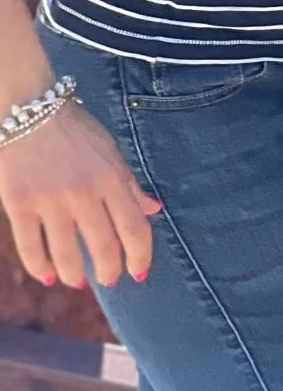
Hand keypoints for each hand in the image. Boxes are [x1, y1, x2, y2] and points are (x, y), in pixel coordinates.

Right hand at [0, 105, 160, 287]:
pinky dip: (40, 268)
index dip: (140, 256)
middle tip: (110, 279)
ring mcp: (50, 200)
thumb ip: (130, 183)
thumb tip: (153, 209)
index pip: (134, 228)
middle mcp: (84, 192)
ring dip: (75, 274)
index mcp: (112, 177)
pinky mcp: (20, 204)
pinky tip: (48, 276)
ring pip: (66, 254)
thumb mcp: (111, 150)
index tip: (140, 272)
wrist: (30, 109)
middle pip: (103, 246)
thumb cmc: (75, 130)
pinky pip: (31, 248)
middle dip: (109, 270)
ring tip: (78, 281)